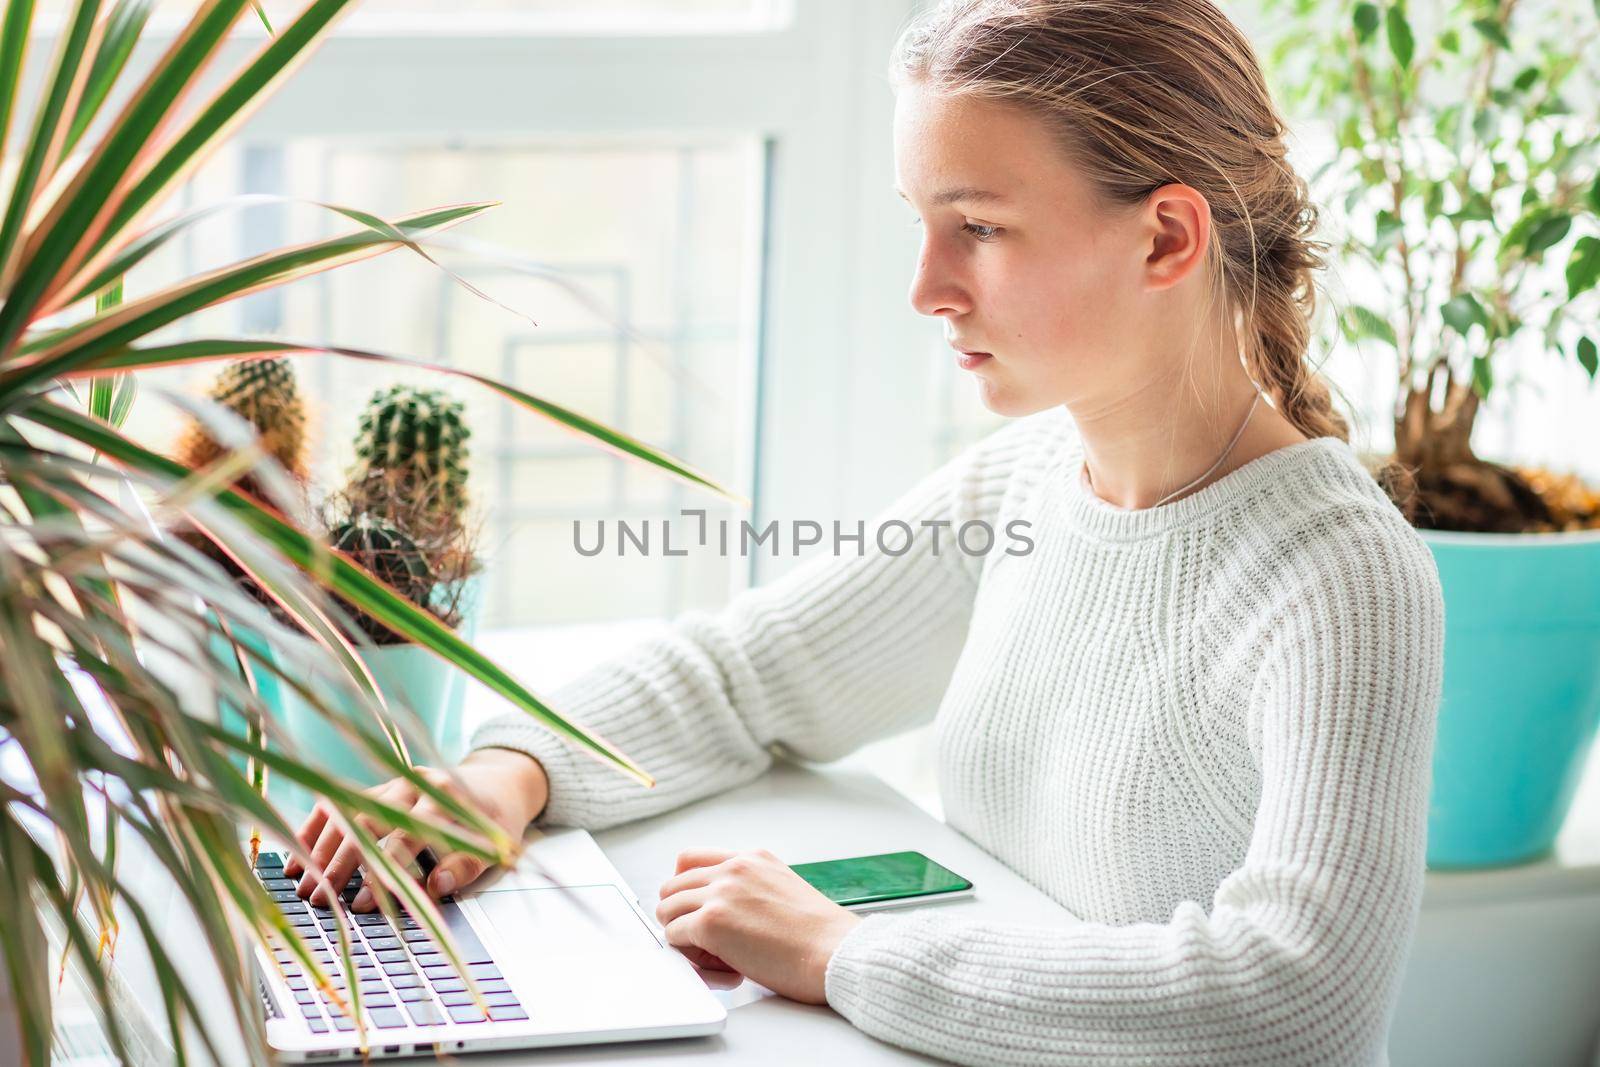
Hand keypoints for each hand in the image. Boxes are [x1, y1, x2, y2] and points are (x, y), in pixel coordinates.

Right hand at [284, 747, 548, 909]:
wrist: (499, 783)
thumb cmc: (495, 824)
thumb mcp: (495, 847)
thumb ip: (465, 867)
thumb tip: (434, 886)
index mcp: (446, 797)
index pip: (405, 837)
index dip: (382, 873)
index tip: (360, 905)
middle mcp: (416, 783)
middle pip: (368, 821)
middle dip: (341, 862)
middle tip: (320, 899)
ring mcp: (395, 781)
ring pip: (348, 810)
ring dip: (321, 846)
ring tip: (300, 882)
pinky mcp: (382, 785)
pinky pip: (341, 801)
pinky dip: (317, 826)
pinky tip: (297, 854)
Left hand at [655, 848, 860, 1004]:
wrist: (835, 953)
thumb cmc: (820, 937)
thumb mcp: (784, 891)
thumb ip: (752, 891)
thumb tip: (728, 914)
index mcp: (753, 859)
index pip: (691, 859)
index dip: (685, 888)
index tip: (693, 909)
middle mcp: (734, 868)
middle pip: (673, 884)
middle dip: (681, 913)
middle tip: (703, 941)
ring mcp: (721, 893)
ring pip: (667, 908)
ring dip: (682, 934)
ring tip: (712, 956)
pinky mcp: (711, 922)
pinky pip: (674, 935)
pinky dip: (686, 954)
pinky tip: (717, 965)